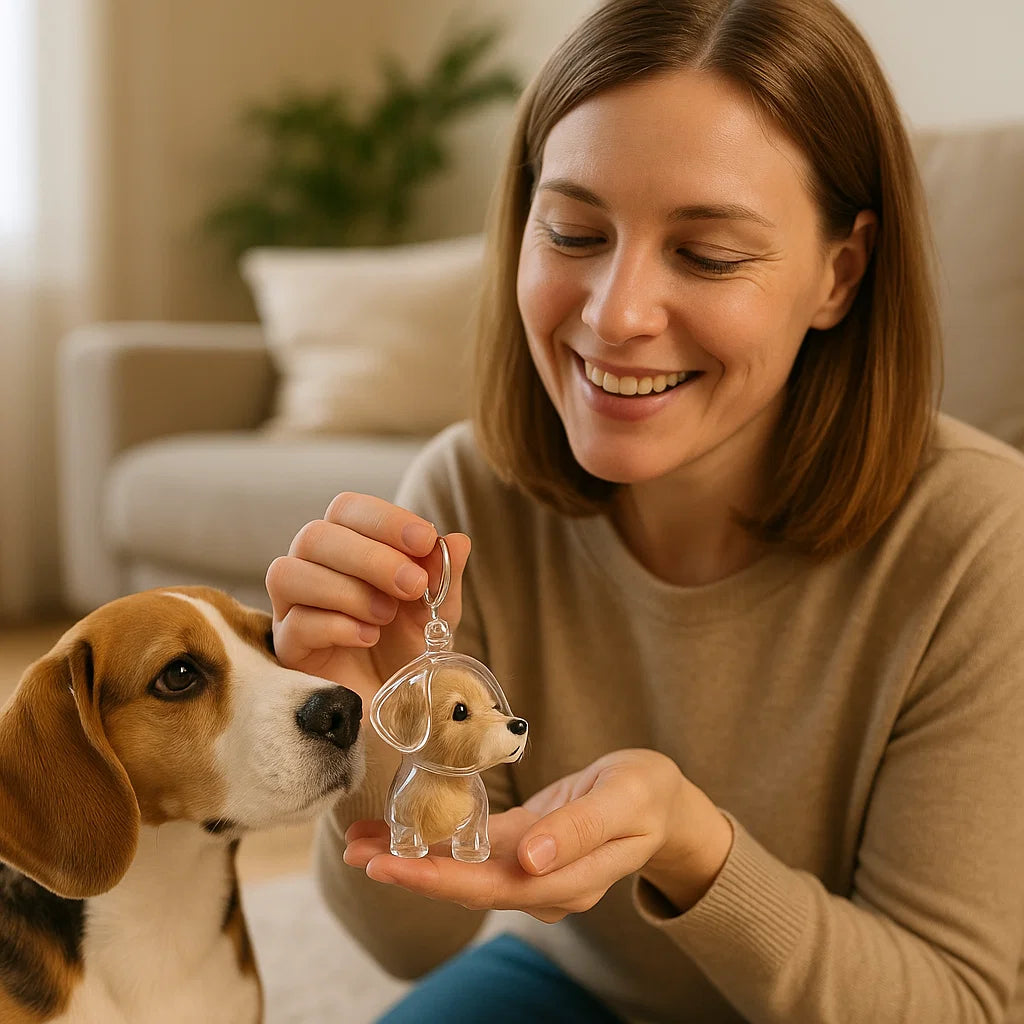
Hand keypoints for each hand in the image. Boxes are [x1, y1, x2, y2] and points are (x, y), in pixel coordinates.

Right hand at [265, 492, 470, 704]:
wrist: (399, 706)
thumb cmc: (409, 646)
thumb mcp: (437, 609)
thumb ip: (443, 575)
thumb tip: (458, 541)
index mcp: (345, 546)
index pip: (347, 509)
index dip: (384, 519)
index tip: (425, 539)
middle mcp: (311, 568)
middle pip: (315, 536)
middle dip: (370, 557)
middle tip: (412, 585)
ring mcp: (292, 608)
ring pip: (290, 574)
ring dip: (348, 590)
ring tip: (386, 615)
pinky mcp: (287, 649)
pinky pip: (295, 624)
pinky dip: (337, 625)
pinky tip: (368, 637)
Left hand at [343, 749, 733, 921]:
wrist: (661, 801)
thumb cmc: (648, 794)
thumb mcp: (625, 801)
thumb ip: (580, 831)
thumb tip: (530, 862)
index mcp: (567, 880)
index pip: (491, 887)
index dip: (436, 880)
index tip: (389, 869)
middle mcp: (543, 884)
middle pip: (465, 885)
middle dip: (408, 872)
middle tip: (354, 851)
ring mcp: (531, 868)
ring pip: (462, 869)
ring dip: (411, 857)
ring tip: (360, 839)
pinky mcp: (524, 846)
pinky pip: (473, 848)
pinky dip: (436, 839)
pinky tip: (401, 828)